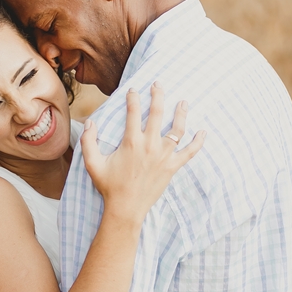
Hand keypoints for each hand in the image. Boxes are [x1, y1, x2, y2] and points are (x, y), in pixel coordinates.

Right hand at [81, 82, 204, 217]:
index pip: (132, 112)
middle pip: (157, 113)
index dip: (132, 98)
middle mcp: (149, 145)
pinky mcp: (172, 167)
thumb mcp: (92, 163)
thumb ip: (88, 141)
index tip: (133, 90)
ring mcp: (163, 156)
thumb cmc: (109, 186)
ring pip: (177, 129)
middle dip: (158, 95)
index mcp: (131, 142)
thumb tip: (90, 122)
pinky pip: (189, 152)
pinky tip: (203, 132)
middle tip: (158, 84)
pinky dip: (198, 142)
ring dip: (181, 113)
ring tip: (183, 102)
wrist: (126, 208)